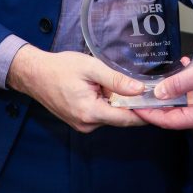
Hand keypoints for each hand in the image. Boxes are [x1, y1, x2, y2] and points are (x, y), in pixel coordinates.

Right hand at [6, 45, 146, 131]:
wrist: (34, 74)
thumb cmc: (60, 68)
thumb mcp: (91, 67)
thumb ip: (116, 79)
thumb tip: (139, 90)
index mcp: (90, 112)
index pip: (126, 119)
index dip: (144, 112)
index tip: (158, 104)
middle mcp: (87, 125)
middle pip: (120, 117)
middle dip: (130, 103)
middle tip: (140, 85)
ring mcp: (82, 125)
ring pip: (110, 115)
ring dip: (116, 102)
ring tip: (113, 82)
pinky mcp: (79, 121)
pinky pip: (100, 114)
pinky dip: (106, 103)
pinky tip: (101, 88)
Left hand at [134, 55, 192, 134]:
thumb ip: (178, 83)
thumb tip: (158, 93)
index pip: (167, 121)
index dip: (148, 114)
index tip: (134, 107)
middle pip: (172, 115)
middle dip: (156, 102)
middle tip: (140, 91)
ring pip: (180, 106)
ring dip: (171, 91)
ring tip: (162, 76)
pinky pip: (190, 101)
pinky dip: (184, 88)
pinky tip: (183, 69)